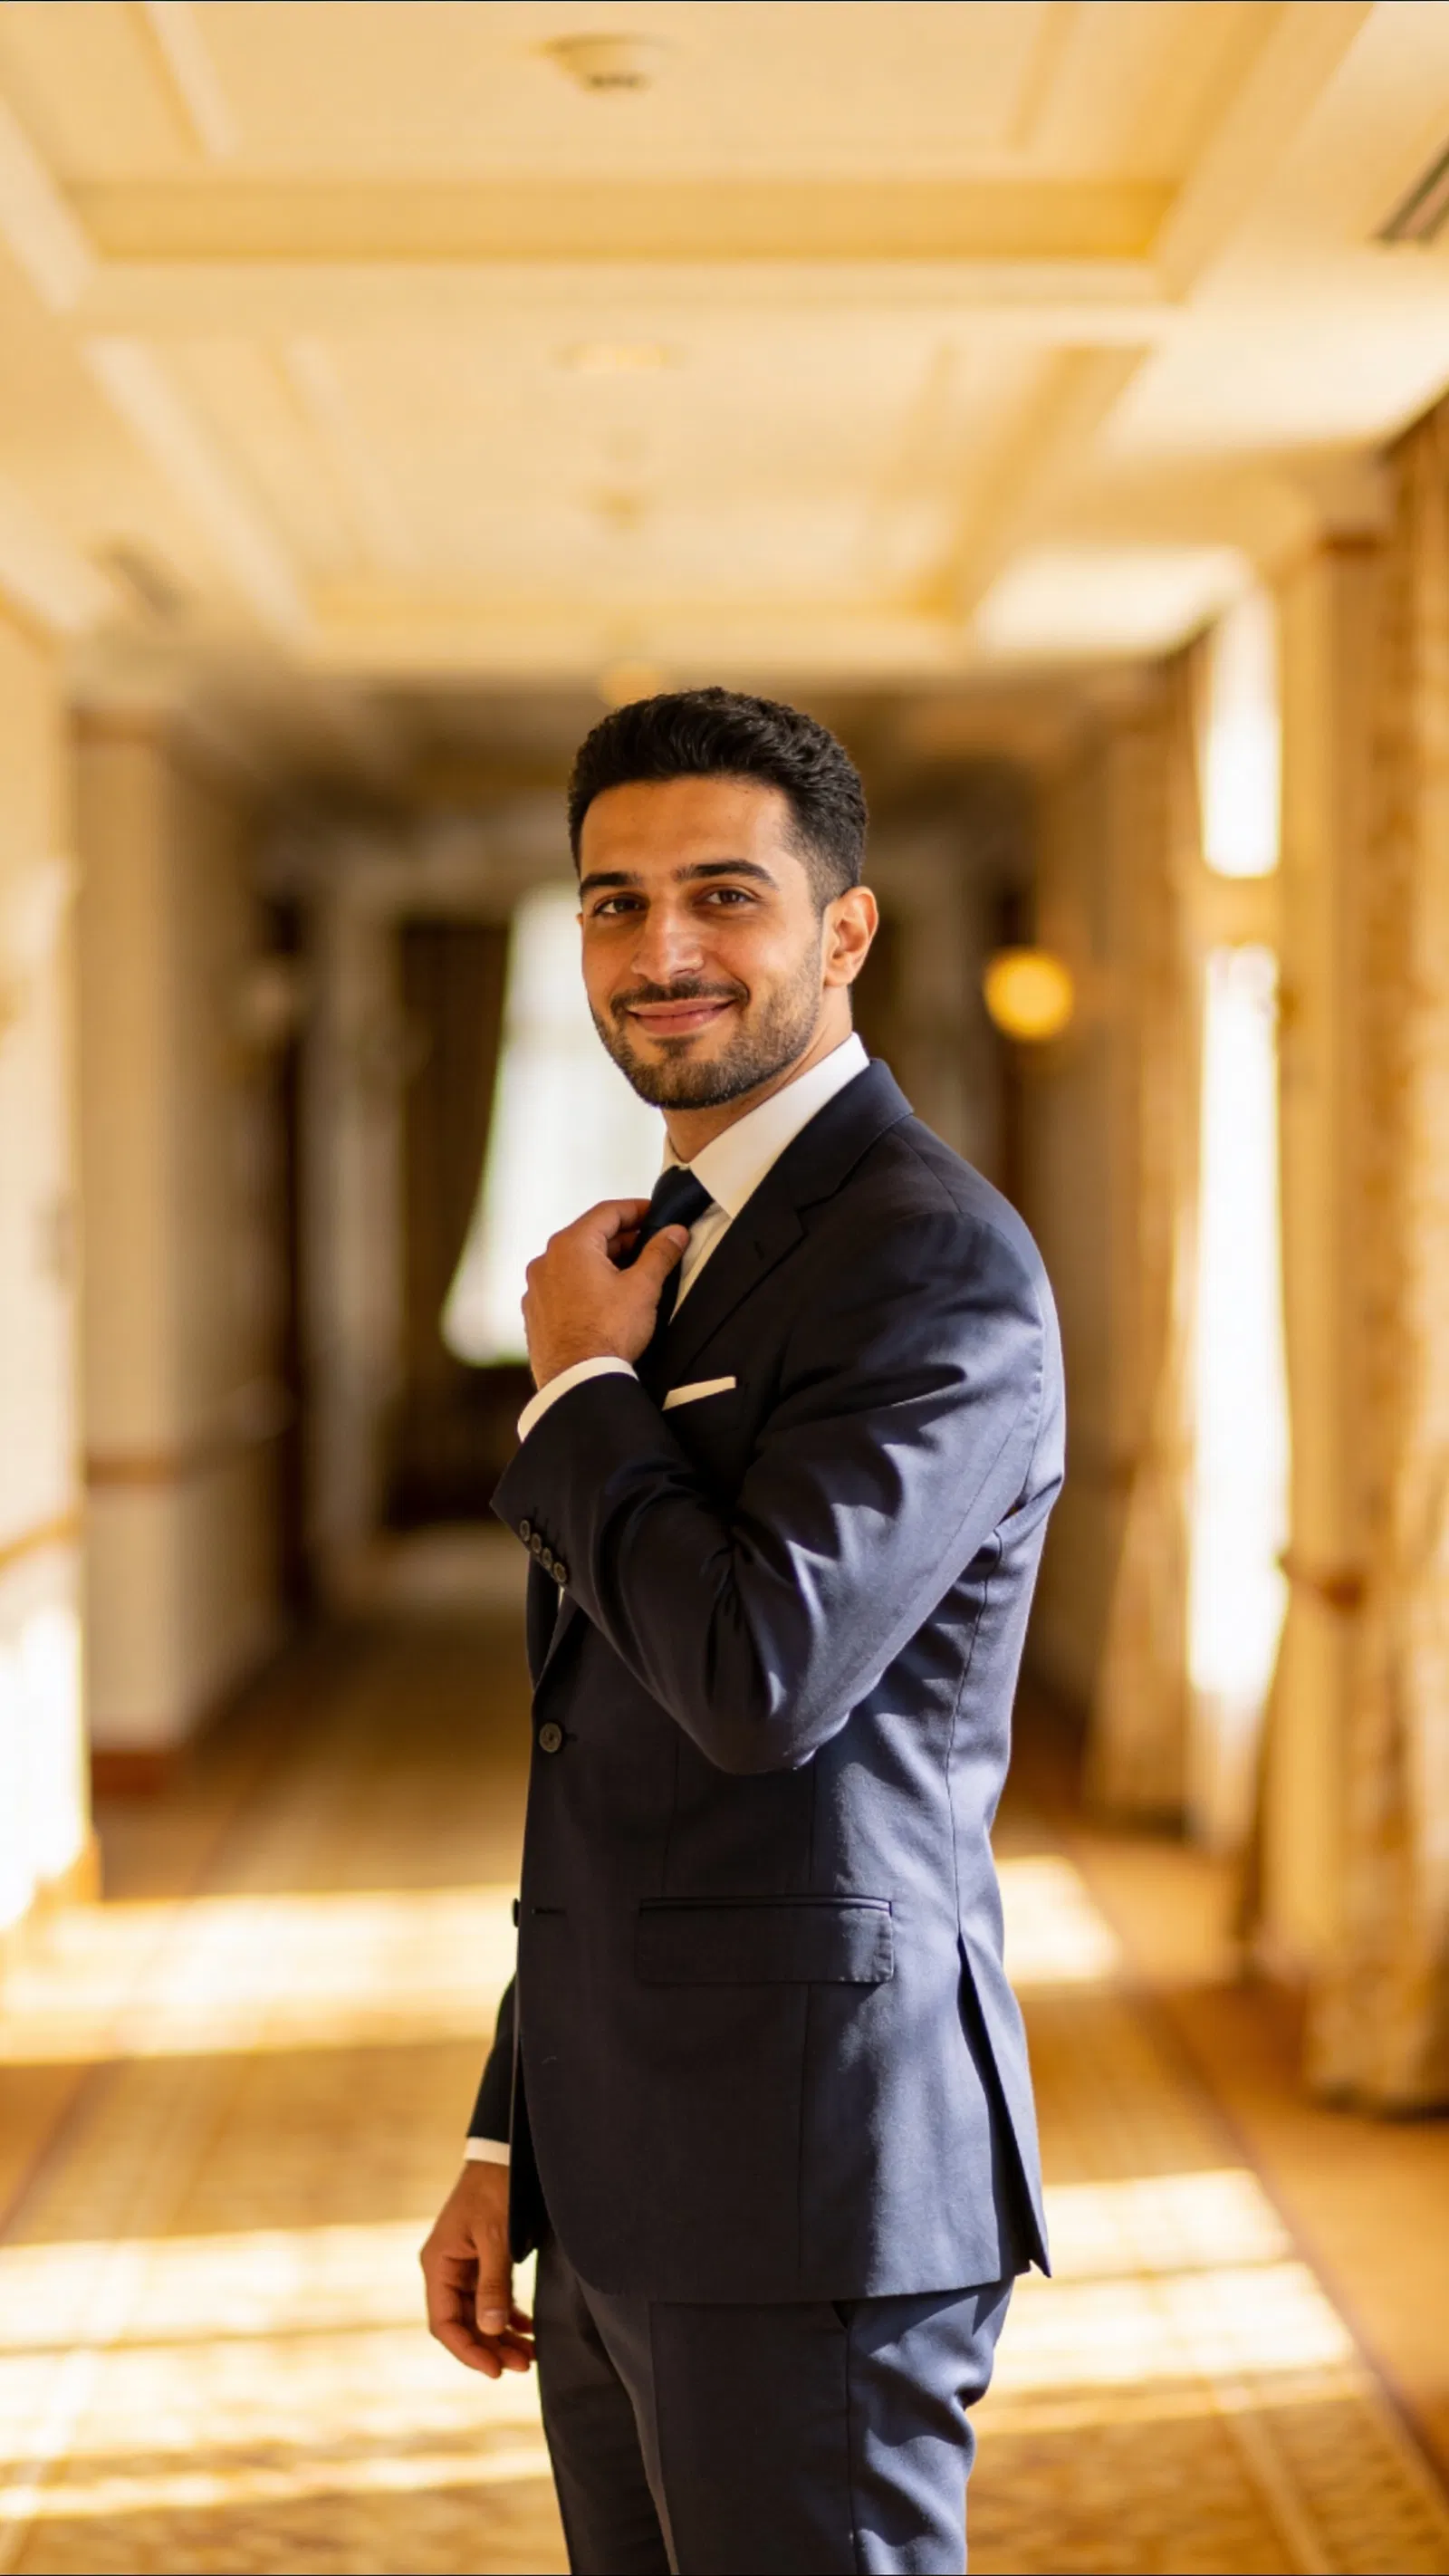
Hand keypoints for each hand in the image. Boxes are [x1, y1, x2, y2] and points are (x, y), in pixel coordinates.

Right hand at [420, 2161, 534, 2377]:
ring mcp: (462, 2267)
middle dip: (491, 2347)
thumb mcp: (495, 2238)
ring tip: (529, 2355)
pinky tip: (527, 2329)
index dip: (467, 2351)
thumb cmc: (495, 2191)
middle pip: (463, 2324)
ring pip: (478, 2315)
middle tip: (523, 2364)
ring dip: (501, 2336)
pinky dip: (507, 2316)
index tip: (494, 2370)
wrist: (503, 2156)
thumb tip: (492, 2331)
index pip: (444, 2323)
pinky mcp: (480, 2262)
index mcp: (438, 2264)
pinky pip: (489, 2299)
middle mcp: (445, 2270)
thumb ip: (493, 2285)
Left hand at [523, 1198, 688, 1387]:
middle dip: (623, 1240)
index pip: (607, 1212)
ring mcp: (536, 1289)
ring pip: (575, 1263)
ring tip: (632, 1276)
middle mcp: (546, 1261)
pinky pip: (562, 1288)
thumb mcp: (643, 1287)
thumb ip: (660, 1254)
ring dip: (603, 1263)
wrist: (577, 1381)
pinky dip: (584, 1286)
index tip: (656, 1215)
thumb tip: (675, 1233)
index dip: (637, 1210)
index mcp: (570, 1245)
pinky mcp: (535, 1314)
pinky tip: (605, 1301)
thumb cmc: (606, 1334)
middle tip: (652, 1247)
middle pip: (590, 1237)